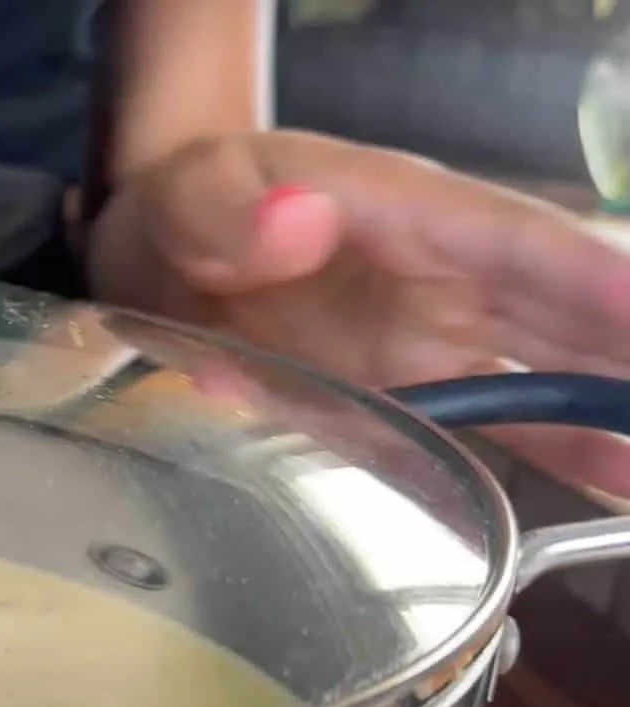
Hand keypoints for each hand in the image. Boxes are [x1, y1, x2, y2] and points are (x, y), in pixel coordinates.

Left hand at [87, 130, 629, 495]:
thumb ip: (225, 209)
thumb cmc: (185, 207)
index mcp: (405, 212)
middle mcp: (445, 277)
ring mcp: (435, 341)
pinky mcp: (410, 394)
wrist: (153, 258)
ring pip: (555, 373)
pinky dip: (570, 452)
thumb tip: (297, 220)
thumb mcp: (186, 194)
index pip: (512, 242)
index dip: (584, 276)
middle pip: (565, 313)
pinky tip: (623, 484)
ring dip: (612, 413)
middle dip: (625, 352)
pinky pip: (504, 426)